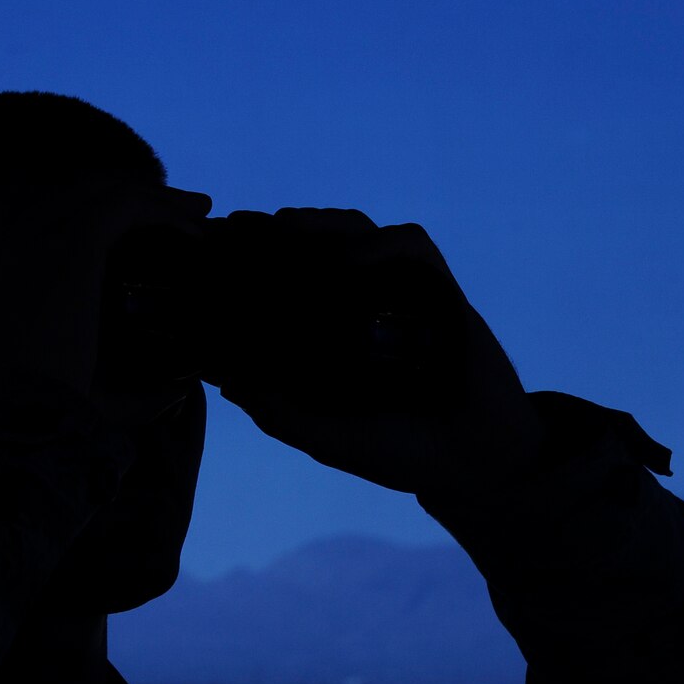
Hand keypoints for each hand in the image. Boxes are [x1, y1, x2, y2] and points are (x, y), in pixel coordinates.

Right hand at [0, 179, 213, 430]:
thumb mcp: (77, 403)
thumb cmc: (45, 427)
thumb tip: (174, 395)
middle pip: (72, 203)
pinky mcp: (73, 244)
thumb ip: (124, 396)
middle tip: (182, 216)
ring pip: (100, 194)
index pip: (43, 236)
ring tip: (200, 210)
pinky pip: (123, 204)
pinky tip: (195, 231)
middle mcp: (9, 254)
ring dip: (153, 197)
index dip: (96, 233)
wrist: (16, 421)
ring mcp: (38, 242)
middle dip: (128, 202)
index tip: (143, 247)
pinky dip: (162, 210)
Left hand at [218, 208, 544, 497]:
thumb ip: (282, 413)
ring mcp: (398, 293)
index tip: (207, 259)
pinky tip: (353, 262)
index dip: (244, 267)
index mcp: (328, 336)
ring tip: (284, 227)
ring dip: (318, 223)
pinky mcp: (438, 289)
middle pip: (311, 246)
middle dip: (271, 233)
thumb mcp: (329, 438)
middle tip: (234, 229)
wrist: (475, 460)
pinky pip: (409, 246)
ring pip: (354, 232)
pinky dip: (379, 244)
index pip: (280, 285)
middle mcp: (358, 306)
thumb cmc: (402, 452)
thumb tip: (226, 381)